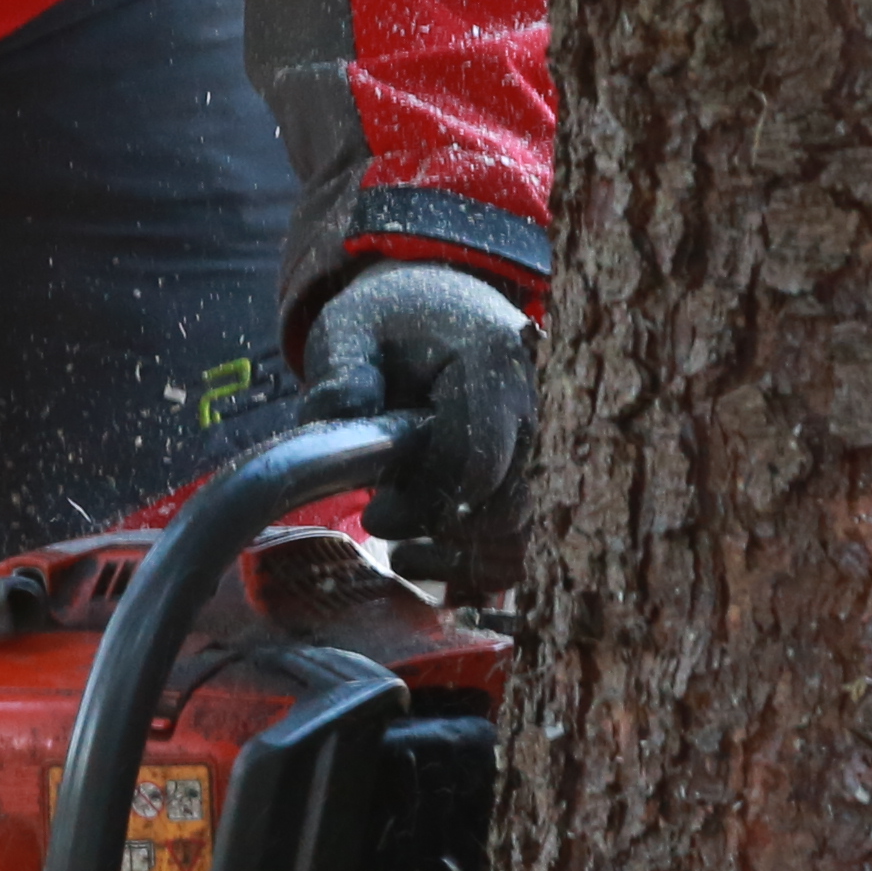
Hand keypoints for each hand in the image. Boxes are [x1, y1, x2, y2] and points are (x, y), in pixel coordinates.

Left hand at [301, 261, 539, 557]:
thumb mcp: (349, 329)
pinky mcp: (520, 477)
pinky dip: (474, 565)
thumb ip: (341, 372)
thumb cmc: (389, 319)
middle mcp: (526, 411)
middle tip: (376, 521)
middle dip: (437, 529)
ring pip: (517, 534)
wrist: (435, 304)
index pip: (479, 459)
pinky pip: (516, 543)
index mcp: (491, 364)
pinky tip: (422, 560)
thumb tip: (342, 414)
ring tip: (400, 553)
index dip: (427, 501)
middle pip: (504, 505)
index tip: (372, 513)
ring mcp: (529, 449)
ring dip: (458, 557)